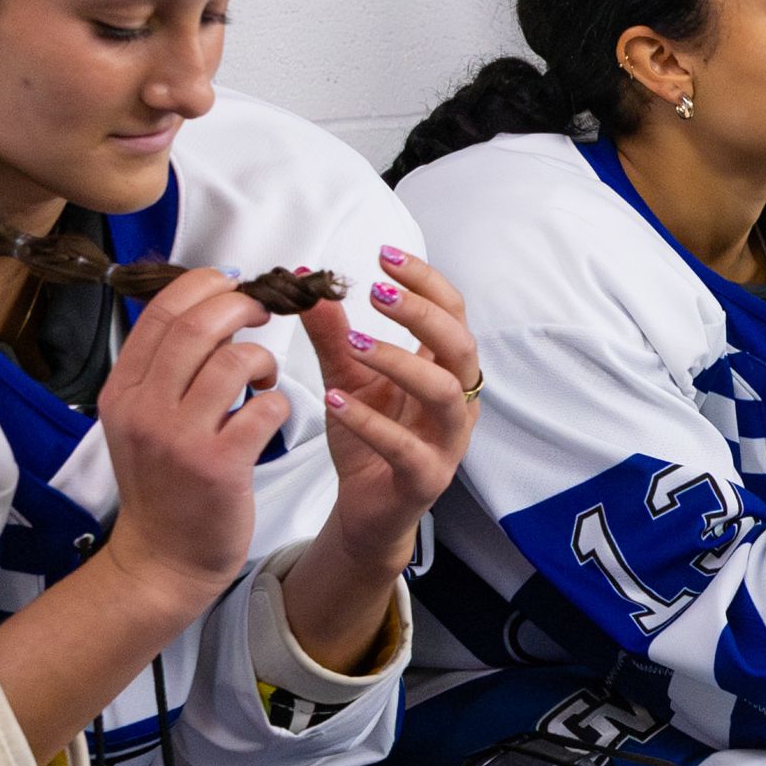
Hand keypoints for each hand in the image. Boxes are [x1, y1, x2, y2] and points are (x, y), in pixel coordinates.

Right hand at [88, 264, 286, 616]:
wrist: (161, 560)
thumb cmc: (162, 485)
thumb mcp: (140, 421)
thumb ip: (163, 370)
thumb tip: (204, 310)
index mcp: (124, 390)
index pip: (161, 312)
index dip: (205, 285)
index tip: (235, 283)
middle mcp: (144, 409)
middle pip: (197, 325)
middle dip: (242, 305)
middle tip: (264, 311)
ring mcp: (179, 437)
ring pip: (234, 360)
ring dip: (263, 359)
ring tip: (265, 379)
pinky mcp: (218, 466)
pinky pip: (264, 408)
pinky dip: (278, 403)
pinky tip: (270, 416)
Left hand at [287, 245, 478, 668]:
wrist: (366, 509)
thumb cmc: (368, 439)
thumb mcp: (347, 378)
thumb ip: (333, 334)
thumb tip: (304, 281)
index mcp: (445, 369)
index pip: (452, 312)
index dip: (426, 281)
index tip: (385, 256)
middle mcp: (457, 401)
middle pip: (460, 345)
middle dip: (422, 313)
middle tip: (377, 293)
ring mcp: (447, 442)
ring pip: (444, 394)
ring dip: (401, 362)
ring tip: (355, 344)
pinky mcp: (425, 479)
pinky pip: (405, 448)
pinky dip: (370, 423)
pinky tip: (334, 402)